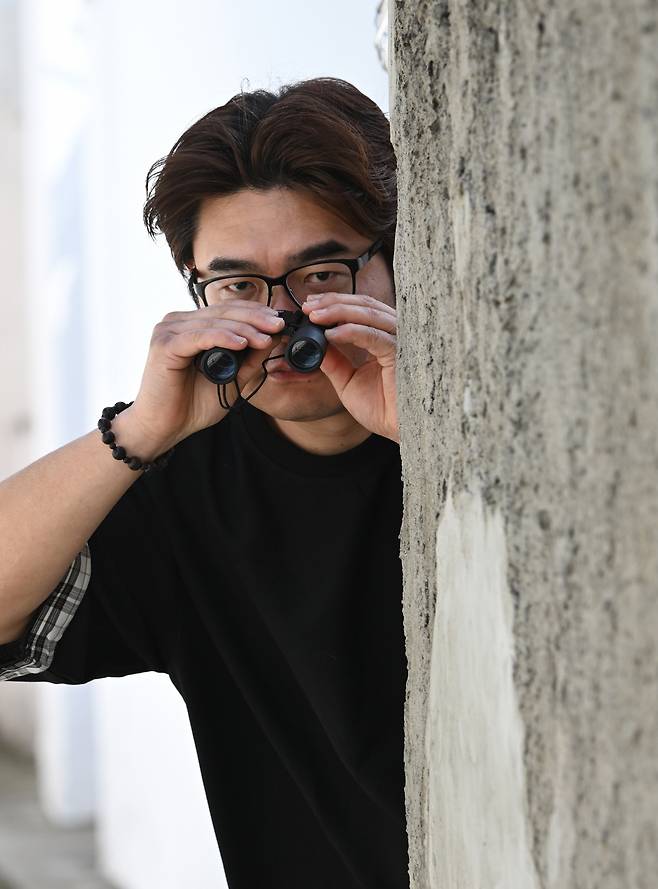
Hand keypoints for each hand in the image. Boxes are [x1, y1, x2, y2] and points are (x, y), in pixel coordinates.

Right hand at [124, 302, 285, 454]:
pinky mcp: (164, 345)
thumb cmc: (193, 405)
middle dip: (255, 318)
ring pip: (214, 322)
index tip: (280, 321)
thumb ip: (250, 359)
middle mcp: (178, 323)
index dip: (255, 312)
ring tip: (266, 338)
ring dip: (244, 329)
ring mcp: (168, 331)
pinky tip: (241, 344)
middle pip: (223, 312)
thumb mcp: (232, 379)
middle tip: (279, 324)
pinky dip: (222, 338)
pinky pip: (199, 336)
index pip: (228, 310)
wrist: (165, 428)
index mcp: (192, 326)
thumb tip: (274, 336)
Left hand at [302, 292, 398, 442]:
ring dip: (338, 312)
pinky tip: (331, 334)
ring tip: (315, 316)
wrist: (400, 432)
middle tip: (309, 307)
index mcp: (385, 338)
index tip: (310, 307)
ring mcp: (402, 342)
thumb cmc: (382, 410)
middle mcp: (396, 335)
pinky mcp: (403, 355)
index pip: (361, 309)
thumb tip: (314, 341)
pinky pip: (374, 336)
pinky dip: (351, 331)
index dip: (335, 304)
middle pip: (365, 305)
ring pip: (369, 314)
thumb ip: (333, 361)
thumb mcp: (347, 381)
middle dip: (333, 303)